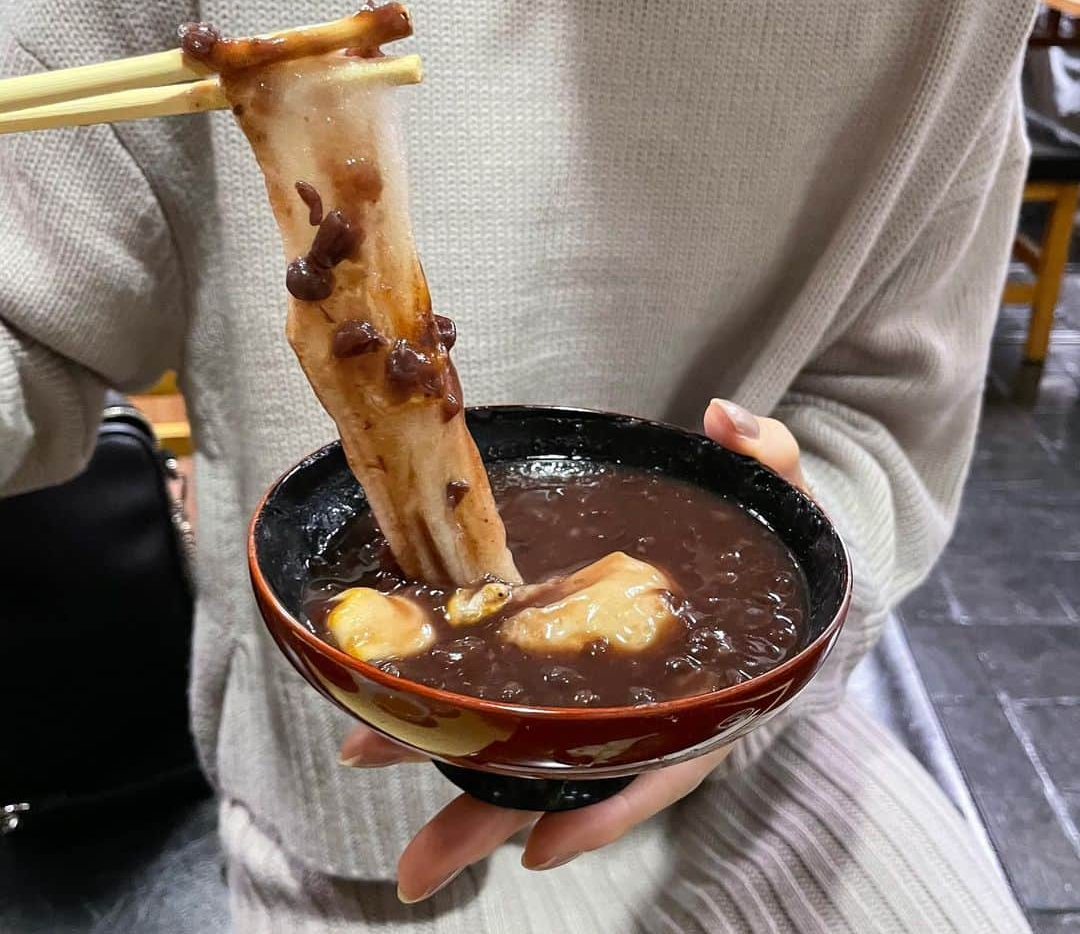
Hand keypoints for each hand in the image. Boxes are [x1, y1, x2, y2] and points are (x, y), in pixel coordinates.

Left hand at [339, 397, 806, 902]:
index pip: (663, 765)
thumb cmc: (772, 542)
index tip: (542, 845)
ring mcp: (605, 694)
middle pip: (570, 776)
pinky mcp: (571, 666)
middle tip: (414, 865)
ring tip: (365, 755)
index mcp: (712, 692)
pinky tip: (396, 709)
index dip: (607, 810)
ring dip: (448, 765)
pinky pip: (516, 703)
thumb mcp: (788, 498)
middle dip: (492, 814)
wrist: (755, 553)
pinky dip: (460, 712)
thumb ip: (772, 459)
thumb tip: (726, 419)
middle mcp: (649, 711)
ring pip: (528, 749)